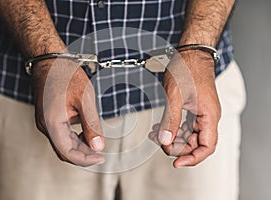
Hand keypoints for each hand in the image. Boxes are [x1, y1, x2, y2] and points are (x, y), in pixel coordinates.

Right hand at [32, 59, 104, 166]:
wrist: (50, 61)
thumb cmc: (65, 75)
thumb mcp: (85, 99)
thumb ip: (92, 125)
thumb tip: (98, 146)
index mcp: (52, 123)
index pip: (68, 153)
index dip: (86, 159)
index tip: (101, 157)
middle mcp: (45, 125)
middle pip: (64, 151)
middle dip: (84, 154)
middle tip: (101, 152)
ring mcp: (45, 122)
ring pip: (63, 143)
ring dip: (80, 146)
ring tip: (96, 141)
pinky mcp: (48, 118)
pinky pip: (61, 134)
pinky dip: (74, 137)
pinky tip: (86, 132)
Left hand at [149, 50, 220, 167]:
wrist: (190, 53)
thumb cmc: (187, 69)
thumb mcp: (175, 95)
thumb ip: (171, 119)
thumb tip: (165, 141)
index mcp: (209, 116)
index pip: (207, 147)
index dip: (192, 158)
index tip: (176, 163)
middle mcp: (207, 118)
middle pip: (195, 144)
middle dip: (176, 146)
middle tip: (159, 142)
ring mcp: (201, 114)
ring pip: (188, 136)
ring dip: (172, 137)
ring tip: (156, 133)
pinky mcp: (194, 109)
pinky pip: (184, 126)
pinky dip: (172, 128)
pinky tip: (160, 127)